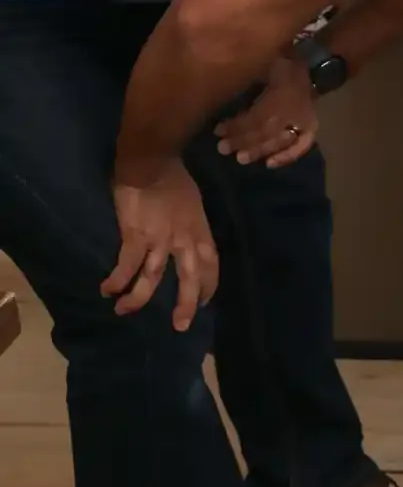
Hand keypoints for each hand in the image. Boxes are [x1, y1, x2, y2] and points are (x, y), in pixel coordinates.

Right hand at [103, 159, 218, 330]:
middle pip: (190, 278)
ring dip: (137, 299)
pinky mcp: (135, 236)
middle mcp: (183, 239)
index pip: (211, 263)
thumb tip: (185, 237)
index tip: (204, 302)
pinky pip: (126, 266)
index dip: (209, 285)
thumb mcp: (193, 202)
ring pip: (152, 279)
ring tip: (124, 311)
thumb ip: (189, 223)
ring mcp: (160, 239)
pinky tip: (107, 289)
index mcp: (199, 229)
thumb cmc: (173, 176)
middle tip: (180, 326)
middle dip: (186, 304)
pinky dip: (117, 280)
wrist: (152, 161)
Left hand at [215, 55, 318, 168]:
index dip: (236, 125)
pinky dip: (287, 157)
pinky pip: (301, 146)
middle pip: (265, 131)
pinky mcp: (310, 129)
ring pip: (278, 141)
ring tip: (241, 159)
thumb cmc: (284, 64)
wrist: (313, 67)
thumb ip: (248, 77)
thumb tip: (222, 85)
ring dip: (258, 151)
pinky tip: (270, 164)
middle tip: (223, 149)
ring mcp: (302, 122)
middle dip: (243, 141)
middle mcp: (291, 112)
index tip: (217, 130)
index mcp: (280, 94)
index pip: (256, 116)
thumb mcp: (265, 65)